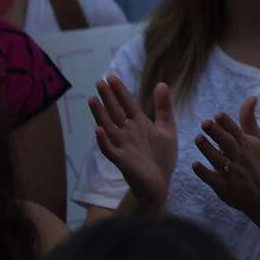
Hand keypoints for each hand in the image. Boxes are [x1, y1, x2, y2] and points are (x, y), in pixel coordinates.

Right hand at [89, 76, 177, 210]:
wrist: (160, 183)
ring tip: (92, 99)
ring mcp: (123, 146)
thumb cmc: (162, 157)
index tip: (111, 76)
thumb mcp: (167, 128)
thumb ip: (163, 108)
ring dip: (100, 114)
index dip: (120, 91)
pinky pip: (109, 150)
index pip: (127, 103)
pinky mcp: (122, 161)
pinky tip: (98, 130)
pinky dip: (103, 141)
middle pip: (115, 112)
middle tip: (99, 81)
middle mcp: (128, 132)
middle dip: (108, 97)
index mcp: (139, 124)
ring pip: (108, 127)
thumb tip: (162, 83)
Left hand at [192, 97, 259, 214]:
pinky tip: (195, 165)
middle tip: (204, 123)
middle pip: (227, 144)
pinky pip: (213, 179)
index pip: (236, 132)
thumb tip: (252, 96)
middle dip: (217, 133)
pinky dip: (204, 172)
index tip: (218, 114)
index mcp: (246, 145)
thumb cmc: (258, 162)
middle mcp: (239, 158)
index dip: (227, 123)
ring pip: (218, 160)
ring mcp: (232, 173)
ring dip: (208, 149)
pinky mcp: (224, 187)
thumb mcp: (257, 140)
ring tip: (197, 138)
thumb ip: (249, 119)